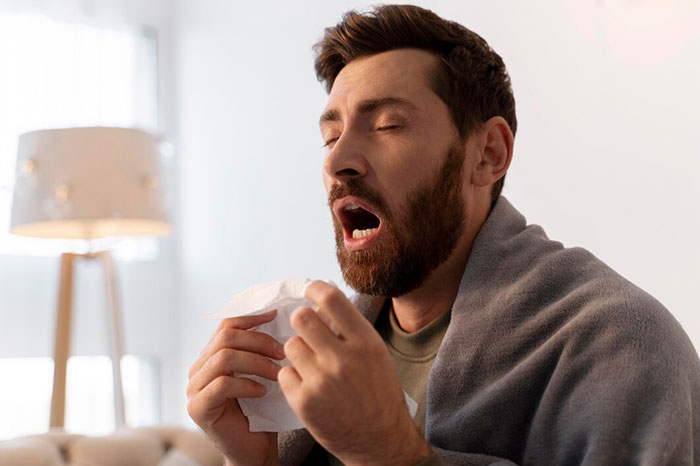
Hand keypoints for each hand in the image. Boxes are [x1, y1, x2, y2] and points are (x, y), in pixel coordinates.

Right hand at [187, 310, 284, 465]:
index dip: (251, 317)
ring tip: (278, 372)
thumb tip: (278, 317)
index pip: (226, 325)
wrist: (254, 448)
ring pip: (224, 358)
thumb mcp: (261, 373)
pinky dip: (247, 384)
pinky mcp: (198, 408)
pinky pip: (222, 385)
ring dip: (256, 362)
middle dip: (259, 341)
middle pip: (225, 338)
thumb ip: (259, 349)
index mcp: (210, 356)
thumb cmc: (261, 410)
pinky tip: (262, 391)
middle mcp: (197, 369)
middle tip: (283, 351)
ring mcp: (194, 389)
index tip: (275, 315)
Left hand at [277, 281, 430, 465]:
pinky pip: (285, 373)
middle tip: (308, 332)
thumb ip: (351, 330)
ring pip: (291, 345)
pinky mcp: (304, 401)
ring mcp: (321, 381)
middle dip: (302, 322)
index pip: (331, 299)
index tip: (310, 291)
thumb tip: (321, 303)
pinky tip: (309, 387)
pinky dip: (293, 378)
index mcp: (365, 342)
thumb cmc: (379, 395)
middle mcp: (343, 358)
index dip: (315, 289)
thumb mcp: (375, 355)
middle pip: (302, 318)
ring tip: (313, 367)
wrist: (381, 442)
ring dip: (298, 352)